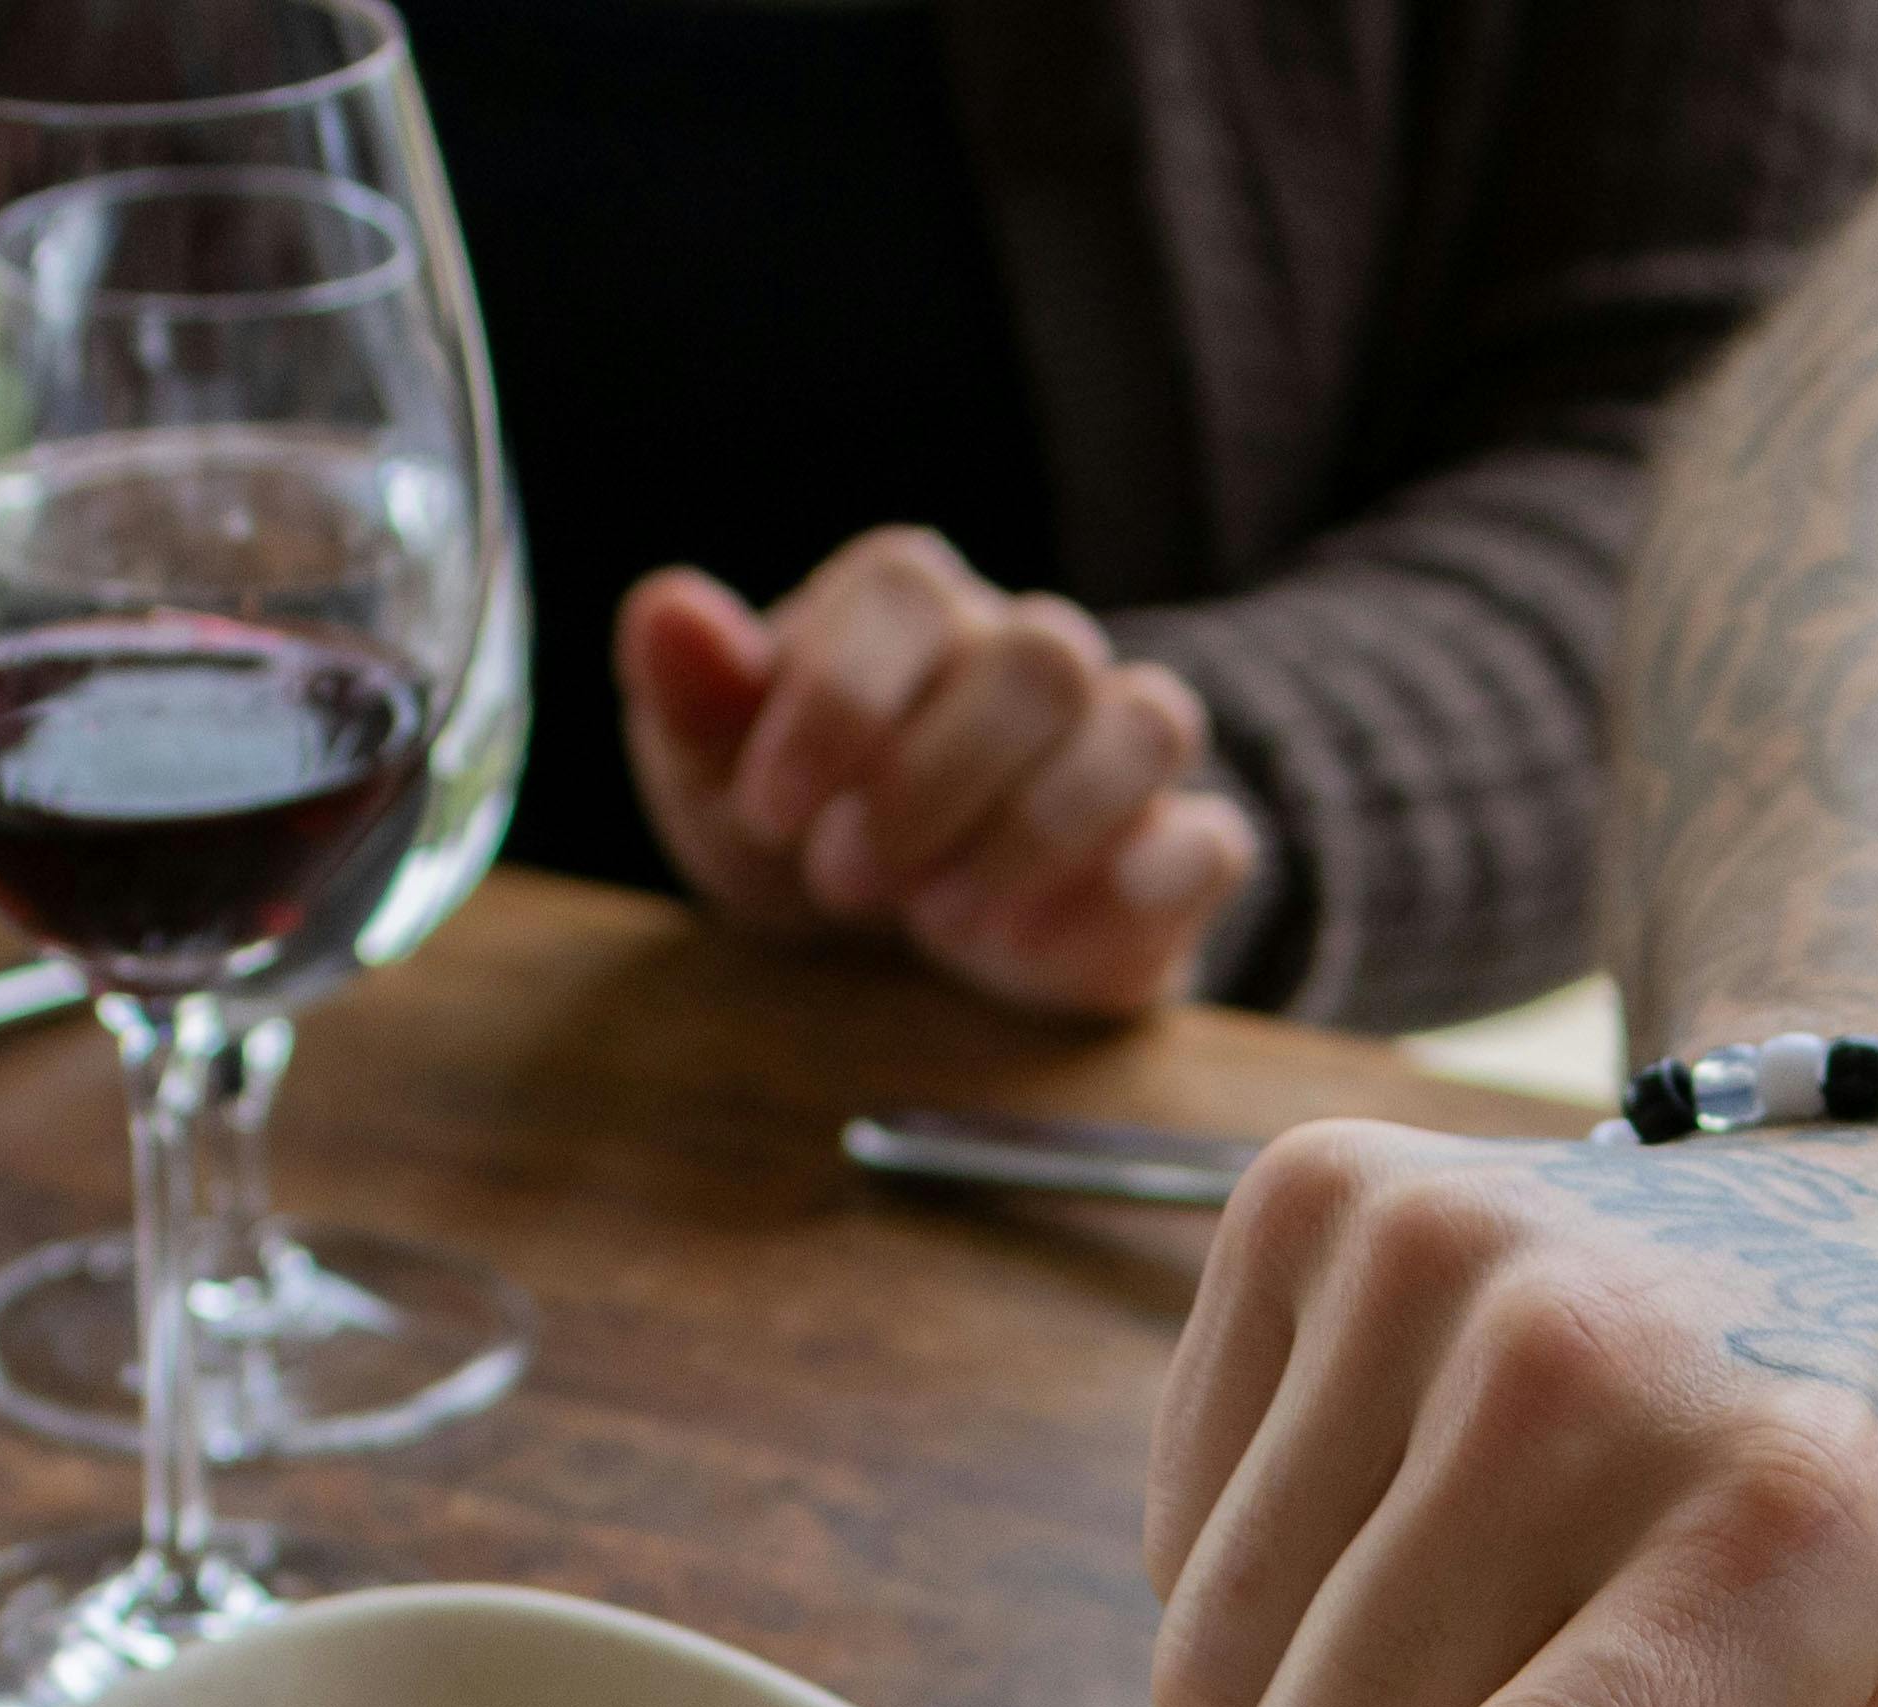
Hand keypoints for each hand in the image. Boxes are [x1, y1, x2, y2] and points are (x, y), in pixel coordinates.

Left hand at [616, 535, 1258, 1020]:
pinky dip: (1132, 892)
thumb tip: (667, 609)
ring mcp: (1115, 748)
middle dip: (937, 782)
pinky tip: (1029, 944)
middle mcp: (1028, 653)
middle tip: (849, 881)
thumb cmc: (798, 825)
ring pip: (1146, 725)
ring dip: (1038, 831)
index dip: (840, 702)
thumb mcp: (711, 777)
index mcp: (911, 609)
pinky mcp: (1174, 853)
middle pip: (1044, 656)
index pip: (908, 590)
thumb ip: (691, 694)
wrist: (891, 938)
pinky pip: (1210, 839)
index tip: (771, 811)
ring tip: (942, 921)